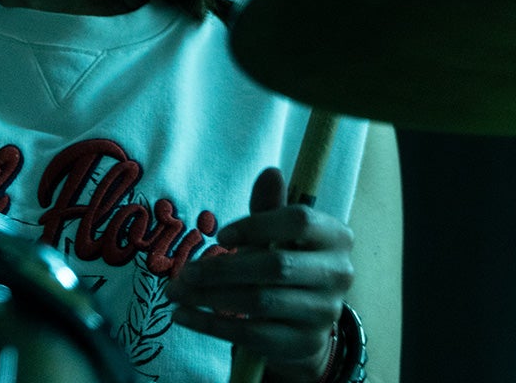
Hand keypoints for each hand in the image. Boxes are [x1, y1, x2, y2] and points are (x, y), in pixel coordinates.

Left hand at [167, 168, 353, 380]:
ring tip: (176, 292)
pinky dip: (212, 325)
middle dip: (222, 268)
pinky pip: (252, 334)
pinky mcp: (304, 343)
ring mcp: (325, 313)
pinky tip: (184, 316)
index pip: (298, 222)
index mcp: (336, 236)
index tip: (221, 233)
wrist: (303, 317)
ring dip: (210, 297)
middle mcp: (338, 274)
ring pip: (260, 302)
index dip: (257, 225)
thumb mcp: (278, 230)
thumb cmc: (285, 257)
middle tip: (184, 272)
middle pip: (276, 265)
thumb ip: (270, 205)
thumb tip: (271, 172)